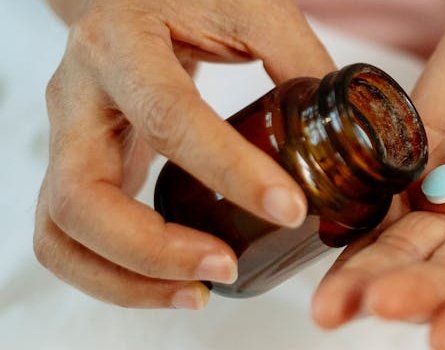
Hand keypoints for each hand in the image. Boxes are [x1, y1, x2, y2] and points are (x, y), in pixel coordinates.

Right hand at [34, 0, 333, 308]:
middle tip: (225, 269)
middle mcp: (78, 97)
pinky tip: (174, 279)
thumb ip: (299, 62)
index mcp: (123, 46)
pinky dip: (115, 274)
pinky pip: (71, 238)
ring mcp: (67, 139)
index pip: (170, 118)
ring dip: (126, 279)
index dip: (231, 172)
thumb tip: (350, 135)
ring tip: (197, 292)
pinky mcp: (77, 168)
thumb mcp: (250, 10)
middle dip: (155, 251)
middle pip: (82, 199)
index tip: (290, 210)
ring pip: (62, 233)